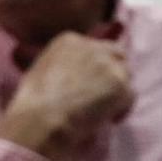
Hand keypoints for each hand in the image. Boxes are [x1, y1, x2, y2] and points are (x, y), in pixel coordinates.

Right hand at [0, 33, 133, 160]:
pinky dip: (122, 109)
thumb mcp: (41, 70)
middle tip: (103, 95)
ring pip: (126, 74)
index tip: (89, 83)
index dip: (96, 67)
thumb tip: (74, 74)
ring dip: (118, 91)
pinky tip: (108, 120)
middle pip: (116, 55)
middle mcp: (92, 46)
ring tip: (102, 110)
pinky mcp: (121, 83)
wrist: (40, 120)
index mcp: (69, 40)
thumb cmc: (31, 104)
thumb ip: (63, 63)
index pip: (95, 47)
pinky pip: (131, 96)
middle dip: (113, 73)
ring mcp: (108, 63)